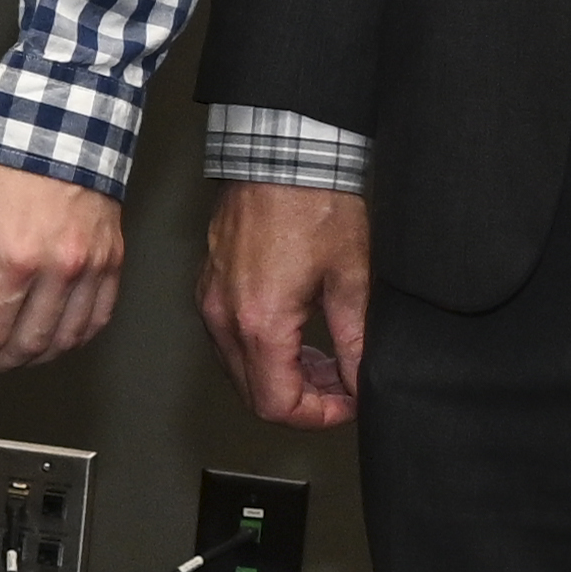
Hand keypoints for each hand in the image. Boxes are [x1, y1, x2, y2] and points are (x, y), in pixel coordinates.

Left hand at [0, 159, 129, 375]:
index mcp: (13, 259)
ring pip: (66, 340)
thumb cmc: (1, 170)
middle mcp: (58, 270)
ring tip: (12, 354)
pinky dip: (74, 339)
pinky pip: (98, 319)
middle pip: (28, 345)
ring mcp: (91, 268)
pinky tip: (52, 339)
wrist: (59, 131)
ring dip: (36, 358)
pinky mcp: (113, 262)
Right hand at [202, 182, 373, 427]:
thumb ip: (356, 341)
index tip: (347, 404)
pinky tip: (295, 335)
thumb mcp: (352, 278)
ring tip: (324, 361)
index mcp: (261, 321)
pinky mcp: (209, 287)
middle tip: (342, 387)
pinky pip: (229, 341)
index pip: (277, 404)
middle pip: (254, 395)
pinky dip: (262, 353)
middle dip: (302, 401)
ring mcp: (212, 302)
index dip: (317, 416)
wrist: (281, 155)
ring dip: (281, 377)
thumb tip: (360, 379)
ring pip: (239, 371)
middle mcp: (226, 317)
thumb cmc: (313, 202)